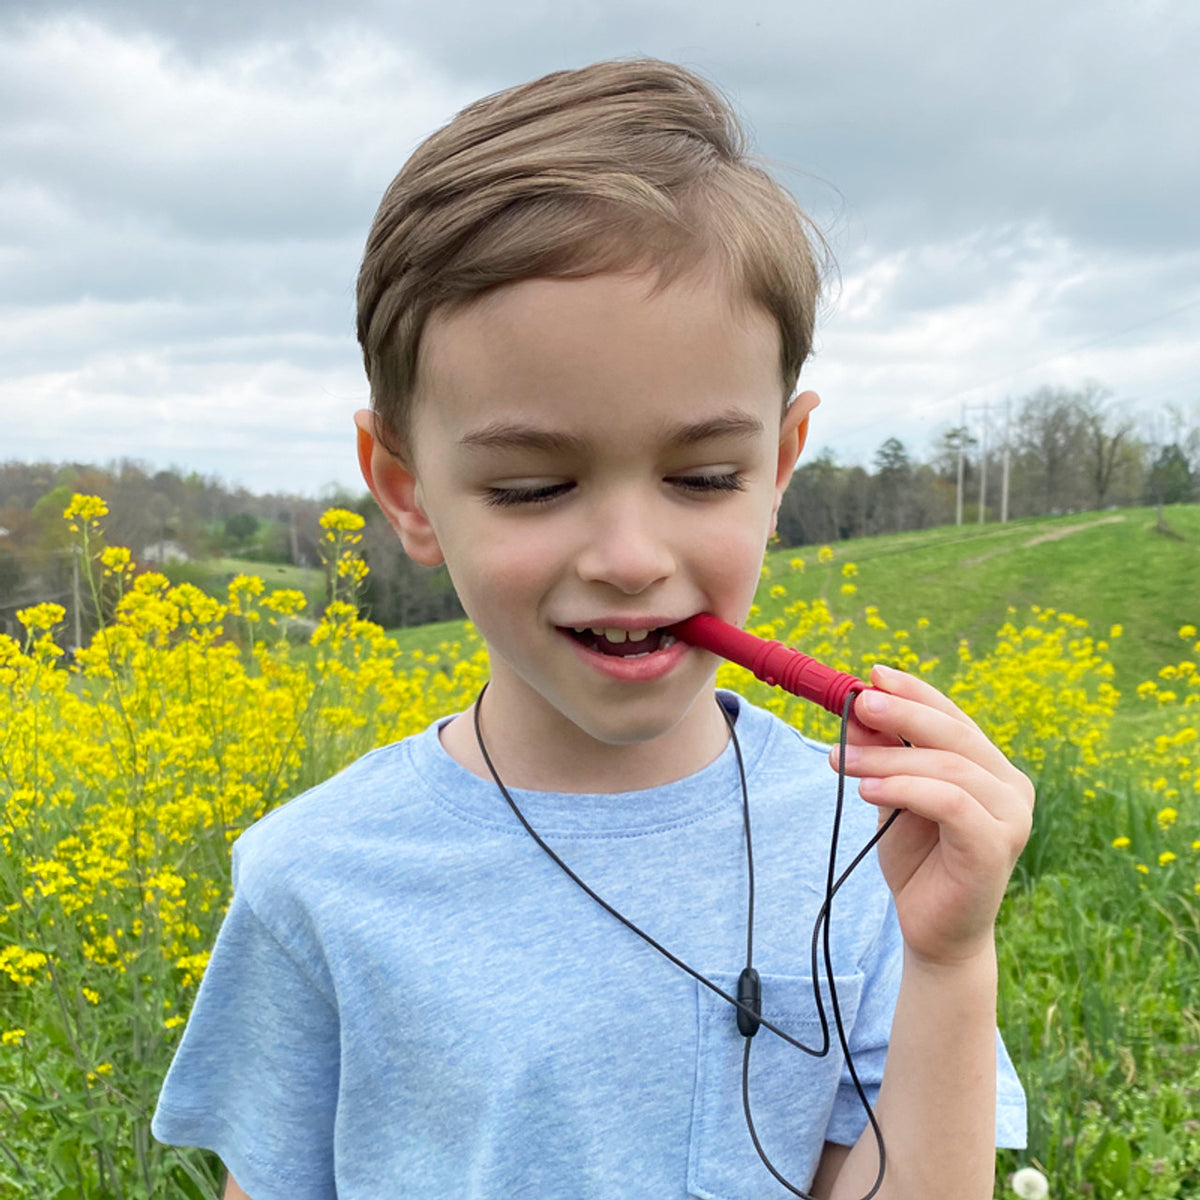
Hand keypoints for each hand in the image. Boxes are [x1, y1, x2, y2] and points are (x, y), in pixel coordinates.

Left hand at [828, 663, 1033, 966]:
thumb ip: (884, 752)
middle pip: (953, 734)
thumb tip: (859, 705)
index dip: (915, 693)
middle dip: (901, 714)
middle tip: (858, 703)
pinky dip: (905, 789)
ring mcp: (1011, 816)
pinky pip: (950, 803)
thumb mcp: (892, 793)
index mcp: (990, 767)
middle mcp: (1010, 785)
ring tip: (841, 758)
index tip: (873, 675)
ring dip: (888, 758)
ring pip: (947, 767)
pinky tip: (867, 789)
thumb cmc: (917, 858)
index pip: (953, 716)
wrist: (932, 930)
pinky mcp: (995, 846)